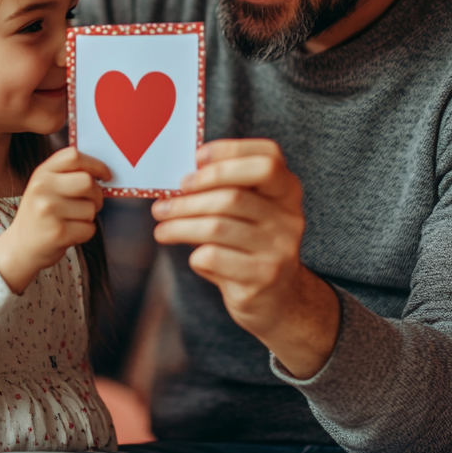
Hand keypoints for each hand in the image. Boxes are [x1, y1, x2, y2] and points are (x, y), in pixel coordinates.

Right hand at [0, 146, 109, 294]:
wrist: (19, 248)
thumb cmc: (39, 215)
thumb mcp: (44, 187)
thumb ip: (67, 174)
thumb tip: (101, 170)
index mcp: (41, 173)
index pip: (73, 156)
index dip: (96, 165)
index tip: (105, 176)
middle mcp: (42, 188)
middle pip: (87, 181)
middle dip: (97, 194)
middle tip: (91, 203)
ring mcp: (48, 210)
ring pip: (91, 208)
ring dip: (89, 217)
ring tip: (71, 220)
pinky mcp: (57, 233)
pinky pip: (89, 228)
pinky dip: (85, 233)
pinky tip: (70, 233)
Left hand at [152, 139, 339, 379]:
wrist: (277, 300)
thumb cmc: (250, 244)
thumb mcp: (250, 212)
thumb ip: (227, 189)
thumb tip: (182, 179)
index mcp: (287, 191)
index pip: (267, 159)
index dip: (230, 152)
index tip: (197, 158)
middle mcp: (289, 218)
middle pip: (233, 195)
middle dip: (190, 199)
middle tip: (164, 204)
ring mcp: (279, 249)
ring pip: (217, 227)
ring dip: (180, 226)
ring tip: (161, 228)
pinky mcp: (262, 278)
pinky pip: (214, 257)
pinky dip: (195, 255)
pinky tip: (193, 256)